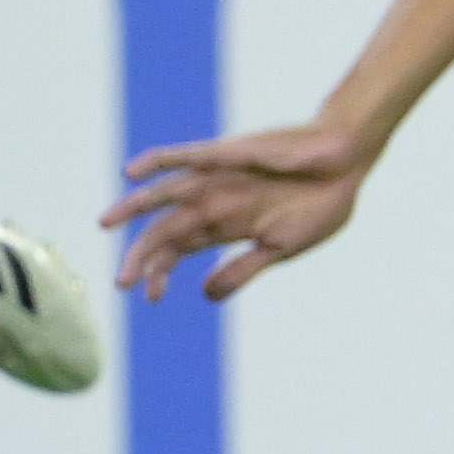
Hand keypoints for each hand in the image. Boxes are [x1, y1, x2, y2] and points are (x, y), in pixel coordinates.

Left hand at [105, 117, 376, 303]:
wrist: (347, 163)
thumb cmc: (321, 203)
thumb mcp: (281, 248)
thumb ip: (242, 270)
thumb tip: (205, 295)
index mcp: (225, 225)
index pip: (178, 250)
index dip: (159, 273)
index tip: (150, 298)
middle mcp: (214, 201)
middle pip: (165, 230)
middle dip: (142, 258)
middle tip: (122, 283)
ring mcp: (219, 178)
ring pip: (165, 195)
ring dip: (134, 208)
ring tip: (106, 223)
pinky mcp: (230, 156)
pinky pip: (187, 156)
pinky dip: (159, 161)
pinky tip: (133, 172)